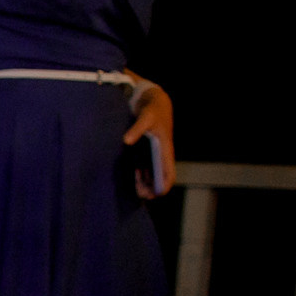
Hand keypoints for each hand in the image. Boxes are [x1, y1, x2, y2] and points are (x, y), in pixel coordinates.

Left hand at [121, 76, 174, 198]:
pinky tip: (128, 179)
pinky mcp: (146, 151)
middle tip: (137, 195)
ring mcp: (154, 154)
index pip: (169, 174)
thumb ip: (137, 128)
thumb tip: (126, 141)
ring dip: (143, 184)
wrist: (153, 100)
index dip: (164, 186)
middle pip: (158, 178)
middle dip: (150, 188)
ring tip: (132, 190)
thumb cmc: (152, 110)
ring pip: (151, 175)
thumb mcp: (146, 117)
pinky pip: (144, 168)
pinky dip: (138, 175)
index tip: (155, 195)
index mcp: (166, 150)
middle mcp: (161, 155)